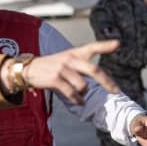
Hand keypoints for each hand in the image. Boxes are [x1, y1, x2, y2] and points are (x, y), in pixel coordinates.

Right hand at [3, 40, 121, 103]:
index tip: (118, 44)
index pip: (92, 47)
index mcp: (74, 53)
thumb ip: (83, 66)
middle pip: (94, 70)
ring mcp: (62, 69)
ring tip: (83, 97)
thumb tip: (105, 76)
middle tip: (116, 91)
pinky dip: (78, 99)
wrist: (28, 69)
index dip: (105, 45)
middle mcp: (70, 59)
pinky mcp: (54, 79)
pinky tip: (79, 101)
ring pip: (83, 85)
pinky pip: (72, 93)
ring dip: (85, 94)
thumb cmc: (51, 66)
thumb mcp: (67, 60)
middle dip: (107, 82)